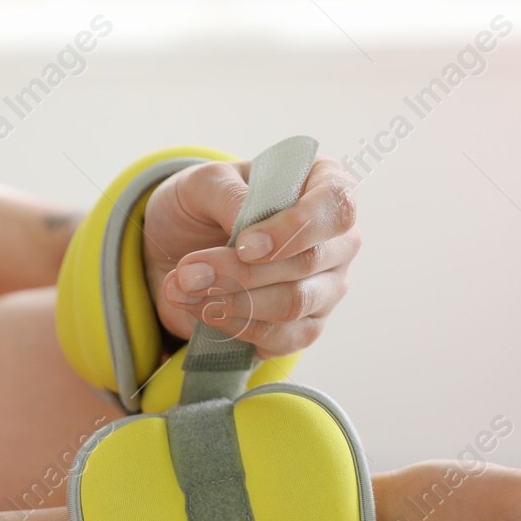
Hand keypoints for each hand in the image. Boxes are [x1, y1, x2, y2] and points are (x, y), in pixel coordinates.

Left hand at [142, 156, 359, 358]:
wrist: (183, 249)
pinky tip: (202, 310)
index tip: (244, 245)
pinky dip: (236, 326)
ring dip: (233, 300)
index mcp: (324, 186)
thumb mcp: (203, 182)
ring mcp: (328, 288)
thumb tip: (247, 226)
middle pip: (310, 261)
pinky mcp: (307, 327)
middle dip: (242, 271)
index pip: (335, 205)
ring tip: (184, 289)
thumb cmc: (205, 205)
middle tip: (188, 272)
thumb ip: (228, 195)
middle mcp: (338, 240)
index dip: (294, 227)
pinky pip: (282, 337)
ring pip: (294, 303)